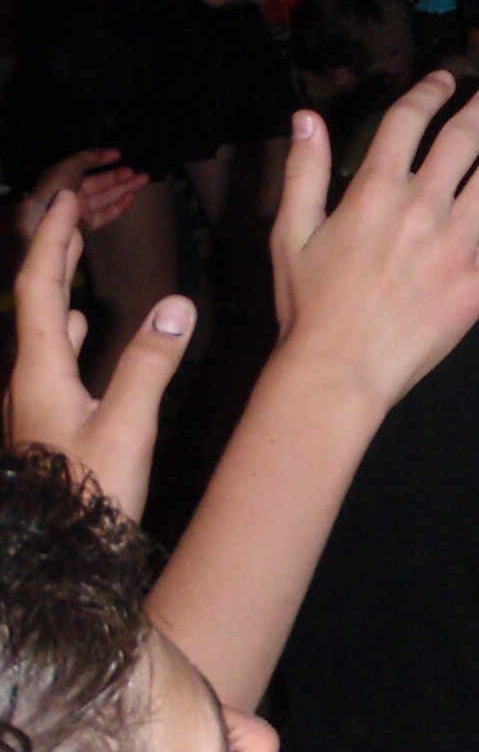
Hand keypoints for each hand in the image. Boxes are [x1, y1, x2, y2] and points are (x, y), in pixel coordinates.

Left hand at [4, 191, 194, 518]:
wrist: (54, 557)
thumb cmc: (88, 495)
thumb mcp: (126, 429)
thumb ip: (150, 363)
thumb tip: (177, 302)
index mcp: (40, 369)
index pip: (40, 286)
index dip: (53, 237)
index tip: (68, 194)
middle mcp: (28, 376)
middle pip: (35, 294)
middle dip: (55, 243)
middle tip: (76, 204)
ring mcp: (33, 397)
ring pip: (43, 320)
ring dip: (63, 276)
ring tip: (81, 246)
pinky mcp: (47, 416)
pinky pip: (51, 348)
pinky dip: (68, 318)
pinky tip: (83, 323)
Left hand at [16, 147, 147, 241]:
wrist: (49, 222)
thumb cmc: (57, 189)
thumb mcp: (69, 166)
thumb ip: (88, 158)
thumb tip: (108, 153)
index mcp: (63, 177)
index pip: (84, 166)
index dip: (100, 159)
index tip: (119, 154)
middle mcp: (71, 193)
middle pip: (98, 183)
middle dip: (117, 176)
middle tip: (136, 171)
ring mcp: (79, 210)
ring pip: (104, 197)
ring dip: (123, 188)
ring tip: (143, 180)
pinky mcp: (86, 225)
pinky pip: (104, 214)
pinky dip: (119, 206)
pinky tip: (131, 197)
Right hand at [268, 70, 478, 407]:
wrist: (338, 370)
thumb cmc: (309, 305)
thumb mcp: (290, 233)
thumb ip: (303, 172)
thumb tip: (306, 118)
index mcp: (373, 191)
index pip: (407, 123)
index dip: (429, 93)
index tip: (446, 78)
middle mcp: (421, 207)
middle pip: (463, 139)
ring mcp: (456, 243)